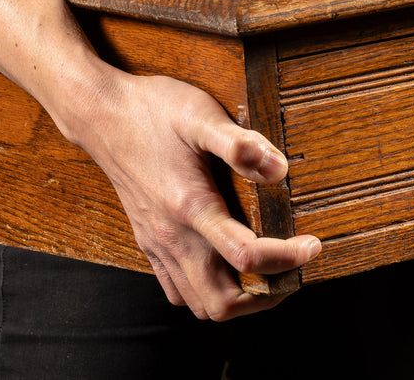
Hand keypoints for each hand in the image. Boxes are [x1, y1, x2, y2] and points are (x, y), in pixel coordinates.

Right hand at [70, 71, 320, 320]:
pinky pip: (177, 289)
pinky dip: (207, 292)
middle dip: (266, 296)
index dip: (288, 259)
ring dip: (239, 300)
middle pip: (221, 303)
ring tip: (270, 275)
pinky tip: (226, 267)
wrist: (100, 114)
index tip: (313, 245)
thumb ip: (241, 144)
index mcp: (190, 207)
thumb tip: (281, 170)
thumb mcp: (201, 115)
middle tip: (294, 272)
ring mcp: (157, 243)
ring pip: (198, 304)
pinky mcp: (148, 241)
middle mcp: (172, 236)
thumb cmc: (153, 110)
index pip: (246, 256)